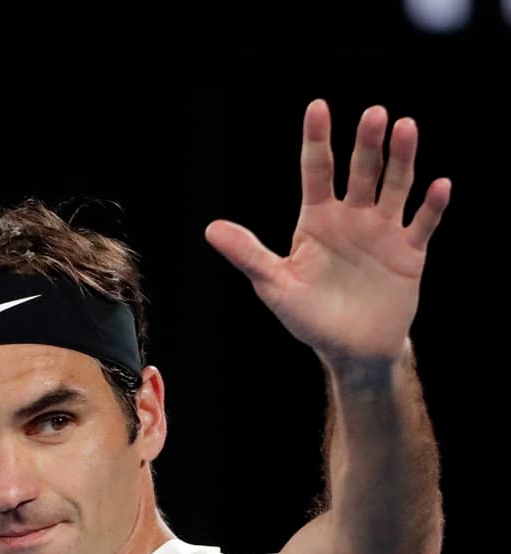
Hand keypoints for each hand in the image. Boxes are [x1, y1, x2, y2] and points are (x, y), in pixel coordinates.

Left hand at [204, 99, 450, 364]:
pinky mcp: (408, 253)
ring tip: (405, 127)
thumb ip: (248, 255)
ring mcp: (382, 232)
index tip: (318, 107)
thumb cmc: (308, 316)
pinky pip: (422, 225)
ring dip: (402, 160)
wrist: (351, 348)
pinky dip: (431, 207)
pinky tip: (440, 185)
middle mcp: (352, 218)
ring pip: (394, 188)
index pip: (316, 171)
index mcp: (317, 220)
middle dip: (367, 144)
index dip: (317, 140)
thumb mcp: (275, 286)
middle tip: (375, 114)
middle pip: (361, 172)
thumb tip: (211, 229)